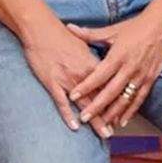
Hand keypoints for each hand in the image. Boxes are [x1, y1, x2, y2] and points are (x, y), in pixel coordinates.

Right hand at [21, 19, 109, 136]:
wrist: (41, 28)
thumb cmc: (60, 35)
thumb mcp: (82, 45)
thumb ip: (92, 58)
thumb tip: (101, 67)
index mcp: (92, 65)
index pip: (108, 86)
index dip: (115, 102)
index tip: (121, 114)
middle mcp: (83, 74)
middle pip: (100, 99)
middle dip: (108, 116)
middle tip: (114, 132)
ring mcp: (68, 80)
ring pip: (85, 104)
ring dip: (95, 120)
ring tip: (104, 134)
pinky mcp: (52, 82)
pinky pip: (62, 102)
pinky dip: (68, 115)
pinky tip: (75, 126)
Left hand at [65, 7, 161, 129]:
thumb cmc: (135, 26)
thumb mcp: (112, 30)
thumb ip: (90, 34)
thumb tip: (69, 27)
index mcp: (118, 55)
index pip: (99, 74)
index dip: (85, 86)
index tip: (72, 96)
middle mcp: (130, 67)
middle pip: (111, 91)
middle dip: (97, 106)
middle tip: (84, 118)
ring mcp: (141, 75)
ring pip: (126, 98)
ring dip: (113, 113)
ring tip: (102, 124)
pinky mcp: (151, 79)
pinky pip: (140, 98)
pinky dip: (131, 111)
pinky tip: (122, 121)